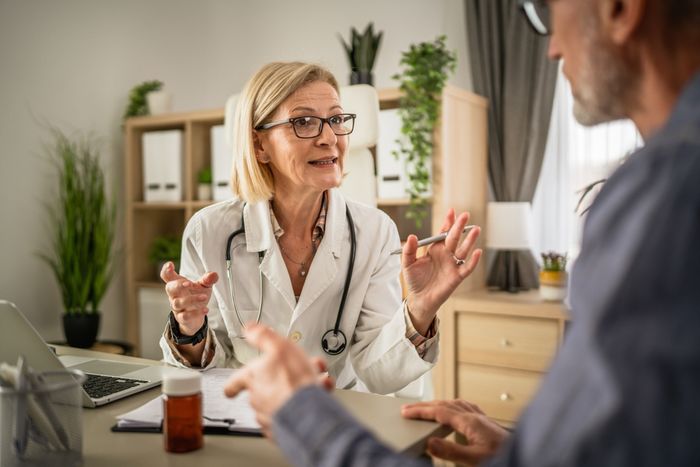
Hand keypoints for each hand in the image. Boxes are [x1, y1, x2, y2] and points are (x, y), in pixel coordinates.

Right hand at [160, 261, 217, 335]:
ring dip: (191, 299)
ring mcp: (177, 307)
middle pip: (169, 288)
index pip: (167, 276)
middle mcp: (174, 295)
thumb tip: (213, 274)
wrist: (196, 315)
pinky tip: (205, 309)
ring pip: (178, 303)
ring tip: (204, 297)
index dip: (166, 270)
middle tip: (189, 283)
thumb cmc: (197, 295)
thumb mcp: (204, 286)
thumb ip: (208, 280)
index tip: (170, 264)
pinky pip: (185, 316)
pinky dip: (195, 313)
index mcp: (177, 284)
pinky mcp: (182, 318)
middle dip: (178, 285)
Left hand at [223, 323, 333, 436]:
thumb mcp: (279, 347)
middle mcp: (258, 400)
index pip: (235, 383)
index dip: (233, 384)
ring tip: (314, 383)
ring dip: (295, 392)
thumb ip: (263, 337)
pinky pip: (292, 415)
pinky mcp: (285, 428)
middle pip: (263, 390)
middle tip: (294, 374)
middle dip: (279, 381)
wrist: (308, 411)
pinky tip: (317, 396)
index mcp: (254, 379)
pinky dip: (304, 406)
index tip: (230, 389)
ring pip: (281, 402)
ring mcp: (271, 416)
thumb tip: (249, 329)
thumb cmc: (293, 381)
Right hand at [401, 399, 507, 463]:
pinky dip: (455, 406)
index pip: (440, 411)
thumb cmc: (503, 457)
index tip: (406, 411)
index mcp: (471, 422)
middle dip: (426, 405)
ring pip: (456, 403)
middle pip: (446, 404)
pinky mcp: (489, 424)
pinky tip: (456, 411)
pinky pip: (467, 408)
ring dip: (439, 403)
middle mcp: (477, 416)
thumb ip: (451, 451)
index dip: (421, 411)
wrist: (526, 456)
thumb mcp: (474, 460)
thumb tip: (430, 442)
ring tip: (427, 407)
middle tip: (409, 408)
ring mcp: (484, 419)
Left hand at [402, 209, 481, 332]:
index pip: (443, 232)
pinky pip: (467, 267)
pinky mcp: (457, 277)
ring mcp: (452, 265)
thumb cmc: (415, 280)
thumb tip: (411, 236)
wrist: (419, 299)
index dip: (448, 222)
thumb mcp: (407, 264)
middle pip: (455, 238)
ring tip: (475, 229)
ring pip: (463, 250)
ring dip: (470, 240)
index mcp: (435, 249)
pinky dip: (473, 261)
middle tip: (465, 215)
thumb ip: (408, 250)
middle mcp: (446, 254)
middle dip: (460, 227)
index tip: (451, 211)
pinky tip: (477, 252)